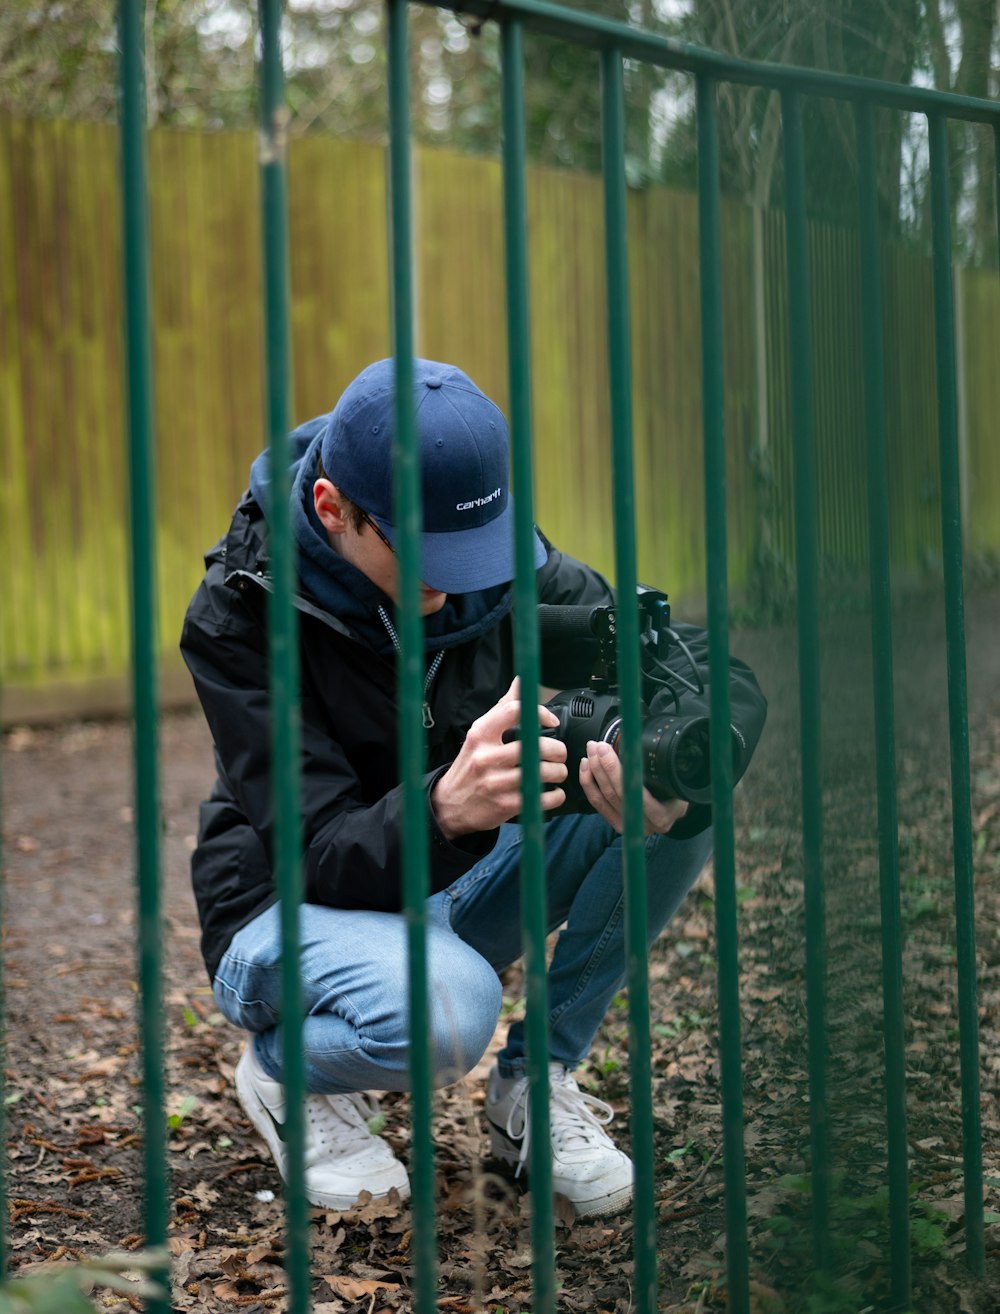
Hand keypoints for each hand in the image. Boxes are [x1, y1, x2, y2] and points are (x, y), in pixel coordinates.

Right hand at [431, 678, 568, 839]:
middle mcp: (486, 757)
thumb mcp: (479, 734)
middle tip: (558, 754)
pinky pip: (543, 798)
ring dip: (559, 772)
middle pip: (536, 746)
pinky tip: (552, 791)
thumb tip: (521, 682)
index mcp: (480, 734)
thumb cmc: (470, 764)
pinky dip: (555, 796)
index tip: (551, 722)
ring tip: (556, 772)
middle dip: (557, 750)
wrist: (450, 804)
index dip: (540, 713)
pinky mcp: (505, 805)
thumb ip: (503, 708)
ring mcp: (495, 783)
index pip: (515, 711)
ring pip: (544, 772)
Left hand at [578, 739, 688, 835]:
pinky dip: (589, 784)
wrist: (676, 810)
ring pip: (604, 798)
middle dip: (602, 766)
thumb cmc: (677, 791)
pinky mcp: (617, 824)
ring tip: (591, 752)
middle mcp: (646, 825)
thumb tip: (637, 738)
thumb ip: (660, 768)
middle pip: (616, 794)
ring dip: (594, 772)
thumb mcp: (677, 781)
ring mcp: (630, 826)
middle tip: (596, 746)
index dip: (615, 769)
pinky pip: (598, 804)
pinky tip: (586, 768)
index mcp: (663, 814)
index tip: (605, 748)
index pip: (633, 792)